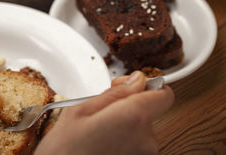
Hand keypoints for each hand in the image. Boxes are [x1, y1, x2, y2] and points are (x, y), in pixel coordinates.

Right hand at [35, 71, 173, 154]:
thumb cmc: (64, 150)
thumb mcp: (81, 109)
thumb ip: (115, 93)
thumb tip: (136, 80)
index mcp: (133, 117)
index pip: (164, 94)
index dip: (148, 86)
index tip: (130, 87)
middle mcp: (145, 139)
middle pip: (149, 112)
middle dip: (128, 107)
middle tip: (102, 111)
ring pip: (141, 130)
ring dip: (124, 126)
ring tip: (98, 131)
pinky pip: (135, 145)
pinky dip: (122, 141)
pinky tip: (102, 143)